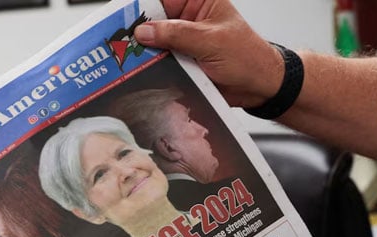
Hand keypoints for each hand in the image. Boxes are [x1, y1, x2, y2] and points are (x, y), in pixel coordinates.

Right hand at [134, 0, 282, 107]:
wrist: (261, 87)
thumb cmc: (248, 57)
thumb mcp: (211, 41)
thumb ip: (177, 34)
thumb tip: (144, 30)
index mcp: (198, 1)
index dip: (141, 5)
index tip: (121, 15)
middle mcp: (188, 18)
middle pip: (152, 19)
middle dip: (136, 29)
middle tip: (115, 38)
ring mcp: (183, 41)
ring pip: (153, 43)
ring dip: (141, 51)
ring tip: (120, 57)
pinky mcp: (181, 62)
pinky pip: (160, 62)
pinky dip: (149, 67)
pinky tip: (135, 71)